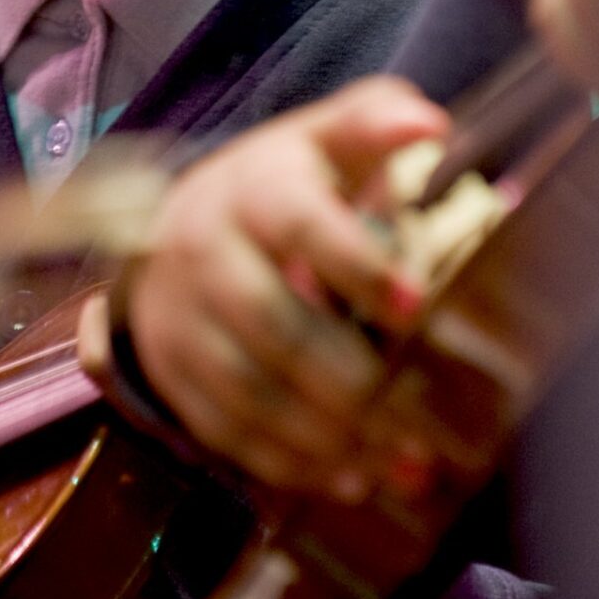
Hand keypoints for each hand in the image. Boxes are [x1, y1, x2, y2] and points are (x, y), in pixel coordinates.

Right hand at [116, 77, 447, 500]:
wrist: (180, 222)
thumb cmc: (282, 184)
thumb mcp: (324, 140)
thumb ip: (375, 121)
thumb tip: (430, 123)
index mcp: (252, 187)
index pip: (300, 225)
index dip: (356, 265)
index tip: (414, 304)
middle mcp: (203, 248)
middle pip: (273, 324)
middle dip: (349, 379)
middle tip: (415, 419)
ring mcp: (177, 314)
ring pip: (247, 388)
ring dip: (326, 437)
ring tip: (399, 466)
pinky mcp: (167, 367)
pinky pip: (223, 427)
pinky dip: (287, 462)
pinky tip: (348, 478)